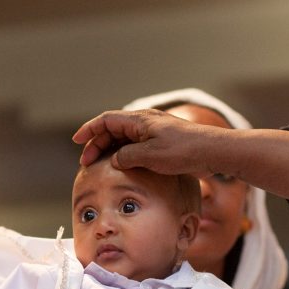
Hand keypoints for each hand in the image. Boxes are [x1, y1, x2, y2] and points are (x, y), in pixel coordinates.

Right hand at [72, 109, 227, 174]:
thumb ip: (127, 156)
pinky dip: (124, 155)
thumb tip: (114, 159)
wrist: (212, 152)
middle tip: (87, 163)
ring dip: (110, 151)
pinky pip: (135, 146)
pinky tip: (122, 168)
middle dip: (97, 144)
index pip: (106, 120)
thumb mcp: (150, 155)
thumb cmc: (183, 151)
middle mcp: (145, 123)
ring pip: (124, 139)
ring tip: (101, 166)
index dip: (89, 130)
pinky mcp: (162, 143)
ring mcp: (153, 132)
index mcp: (139, 120)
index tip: (77, 141)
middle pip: (113, 130)